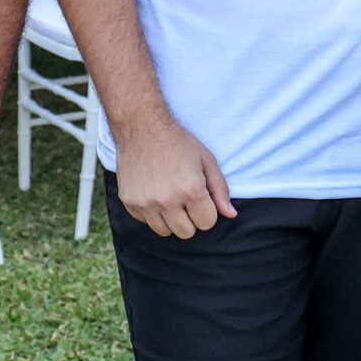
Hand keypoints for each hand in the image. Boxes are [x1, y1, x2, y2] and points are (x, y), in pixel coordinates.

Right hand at [112, 114, 235, 238]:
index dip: (207, 211)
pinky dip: (152, 213)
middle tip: (187, 199)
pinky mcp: (129, 203)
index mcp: (190, 190)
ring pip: (166, 231)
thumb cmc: (178, 142)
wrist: (141, 127)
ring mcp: (145, 203)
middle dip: (191, 219)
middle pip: (187, 232)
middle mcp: (167, 201)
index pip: (207, 223)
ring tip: (170, 196)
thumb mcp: (206, 160)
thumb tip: (231, 214)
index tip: (202, 198)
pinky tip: (154, 192)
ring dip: (171, 219)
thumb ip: (220, 189)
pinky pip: (147, 222)